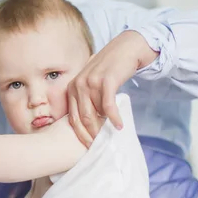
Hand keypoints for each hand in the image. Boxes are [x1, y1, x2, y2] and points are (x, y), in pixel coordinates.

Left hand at [68, 30, 158, 146]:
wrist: (125, 48)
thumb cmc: (110, 70)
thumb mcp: (93, 84)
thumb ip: (89, 100)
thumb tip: (90, 125)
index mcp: (72, 88)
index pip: (73, 118)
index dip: (80, 135)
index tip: (89, 147)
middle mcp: (78, 85)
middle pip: (83, 119)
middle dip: (91, 136)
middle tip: (100, 148)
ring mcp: (91, 82)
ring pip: (94, 114)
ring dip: (103, 129)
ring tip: (110, 139)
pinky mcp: (106, 81)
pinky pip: (108, 105)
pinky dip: (114, 117)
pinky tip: (119, 126)